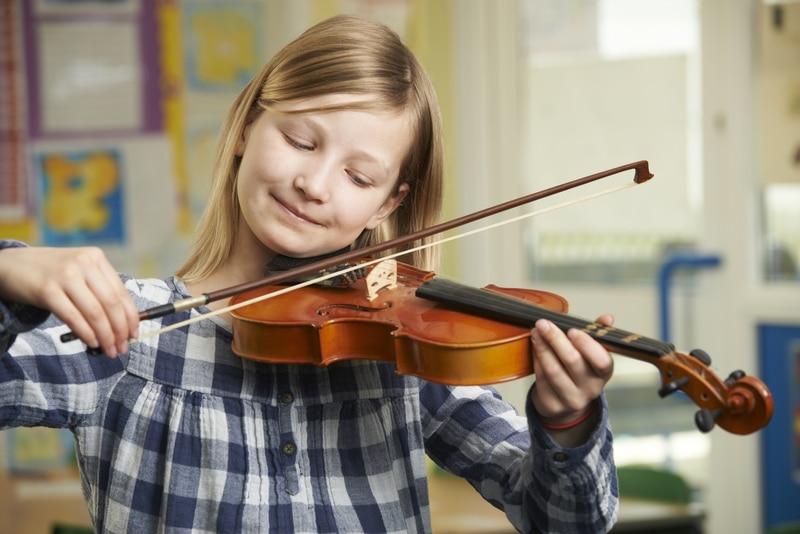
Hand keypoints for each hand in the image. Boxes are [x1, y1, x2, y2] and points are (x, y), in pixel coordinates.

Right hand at [0, 246, 137, 356]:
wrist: (8, 265)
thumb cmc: (48, 273)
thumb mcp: (77, 272)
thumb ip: (98, 290)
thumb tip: (121, 322)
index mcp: (96, 258)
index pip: (121, 292)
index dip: (131, 316)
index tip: (135, 333)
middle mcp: (83, 263)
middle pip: (111, 304)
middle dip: (120, 330)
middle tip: (122, 347)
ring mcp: (65, 275)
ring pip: (95, 312)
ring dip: (105, 336)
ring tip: (109, 350)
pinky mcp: (47, 290)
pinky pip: (73, 317)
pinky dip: (86, 333)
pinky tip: (92, 342)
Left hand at [530, 315, 613, 442]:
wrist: (566, 403)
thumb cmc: (578, 372)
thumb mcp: (591, 354)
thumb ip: (597, 334)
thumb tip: (607, 318)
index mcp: (603, 373)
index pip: (602, 361)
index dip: (587, 345)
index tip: (572, 330)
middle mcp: (591, 389)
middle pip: (573, 361)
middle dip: (555, 339)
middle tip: (543, 324)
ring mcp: (572, 399)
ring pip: (553, 371)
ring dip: (542, 348)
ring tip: (536, 333)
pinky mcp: (552, 405)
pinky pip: (541, 379)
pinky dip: (536, 360)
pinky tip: (534, 348)